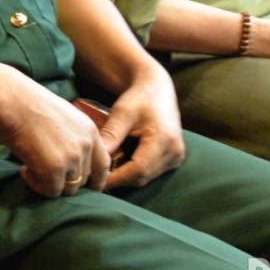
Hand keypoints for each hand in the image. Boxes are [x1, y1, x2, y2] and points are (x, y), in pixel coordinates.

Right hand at [0, 72, 108, 196]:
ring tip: (30, 167)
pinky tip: (24, 170)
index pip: (103, 164)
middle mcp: (85, 145)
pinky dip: (36, 184)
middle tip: (43, 169)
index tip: (89, 186)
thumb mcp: (63, 117)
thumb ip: (72, 137)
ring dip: (50, 182)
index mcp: (90, 130)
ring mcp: (71, 159)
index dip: (98, 179)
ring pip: (68, 188)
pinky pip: (50, 191)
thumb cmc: (29, 104)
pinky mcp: (53, 170)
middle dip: (65, 179)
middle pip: (83, 179)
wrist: (12, 101)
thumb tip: (68, 159)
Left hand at [96, 66, 183, 190]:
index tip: (94, 180)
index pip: (139, 170)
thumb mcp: (122, 112)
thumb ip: (110, 135)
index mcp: (165, 139)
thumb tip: (94, 161)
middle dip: (117, 179)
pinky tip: (117, 165)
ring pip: (145, 178)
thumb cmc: (139, 97)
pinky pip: (150, 173)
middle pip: (142, 177)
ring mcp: (176, 158)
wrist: (158, 90)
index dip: (116, 178)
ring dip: (124, 177)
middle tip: (94, 178)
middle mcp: (175, 152)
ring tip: (103, 171)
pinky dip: (132, 172)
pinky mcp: (173, 160)